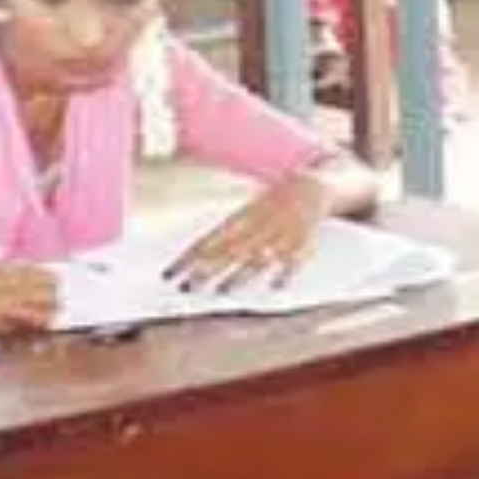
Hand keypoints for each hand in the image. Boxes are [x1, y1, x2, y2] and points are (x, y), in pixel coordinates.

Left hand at [165, 175, 333, 293]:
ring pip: (255, 257)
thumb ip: (226, 236)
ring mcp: (278, 235)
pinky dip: (286, 273)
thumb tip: (196, 256)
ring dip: (239, 275)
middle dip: (205, 271)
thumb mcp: (245, 214)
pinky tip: (275, 287)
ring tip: (221, 292)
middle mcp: (255, 228)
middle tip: (185, 288)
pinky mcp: (302, 243)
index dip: (186, 259)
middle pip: (226, 252)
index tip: (168, 275)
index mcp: (239, 220)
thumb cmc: (270, 205)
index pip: (206, 241)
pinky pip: (294, 260)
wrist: (310, 186)